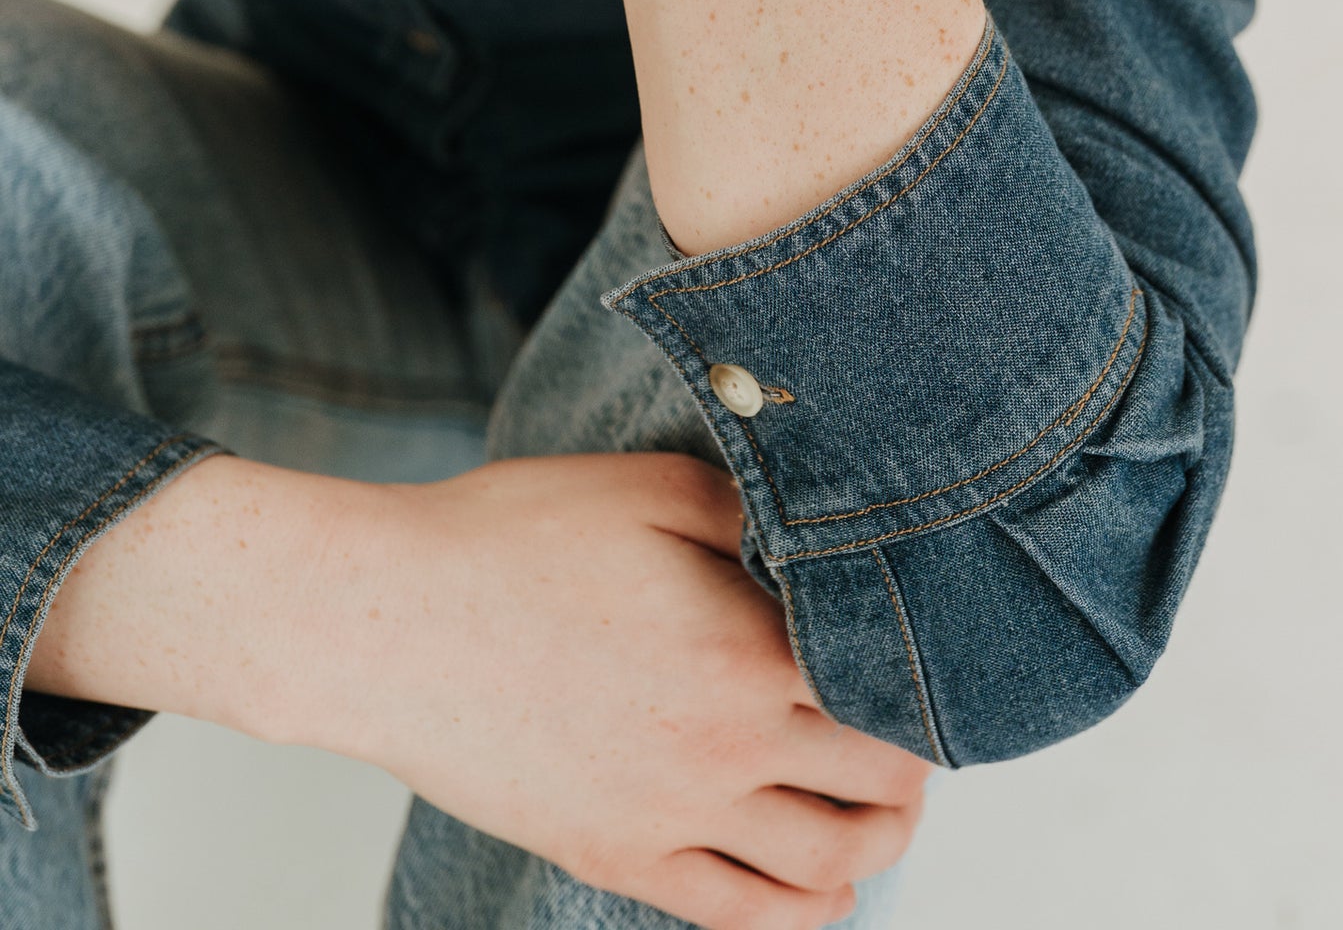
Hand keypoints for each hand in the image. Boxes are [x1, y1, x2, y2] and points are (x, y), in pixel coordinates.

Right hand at [332, 453, 929, 929]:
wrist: (389, 620)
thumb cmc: (509, 538)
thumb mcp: (650, 483)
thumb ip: (755, 509)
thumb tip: (827, 525)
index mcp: (748, 648)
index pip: (894, 688)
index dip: (927, 673)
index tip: (926, 651)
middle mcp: (728, 746)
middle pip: (880, 786)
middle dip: (913, 761)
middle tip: (912, 728)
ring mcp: (675, 814)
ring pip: (827, 868)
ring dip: (878, 843)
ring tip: (883, 809)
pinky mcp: (620, 856)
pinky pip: (744, 917)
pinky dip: (805, 912)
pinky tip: (819, 884)